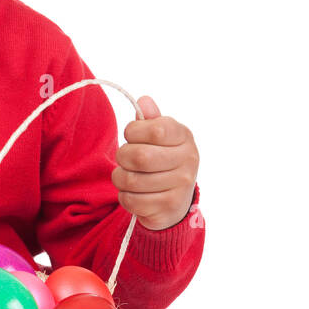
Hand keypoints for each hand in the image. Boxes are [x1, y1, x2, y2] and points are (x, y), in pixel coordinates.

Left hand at [111, 96, 199, 230]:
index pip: (155, 129)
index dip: (133, 132)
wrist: (176, 200)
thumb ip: (150, 120)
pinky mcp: (169, 207)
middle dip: (123, 157)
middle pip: (140, 157)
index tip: (130, 135)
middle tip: (125, 159)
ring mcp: (181, 185)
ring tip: (127, 176)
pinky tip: (133, 193)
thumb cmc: (162, 160)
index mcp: (184, 136)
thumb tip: (144, 101)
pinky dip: (125, 196)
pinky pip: (132, 200)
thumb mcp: (160, 137)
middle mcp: (188, 160)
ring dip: (120, 178)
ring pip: (132, 180)